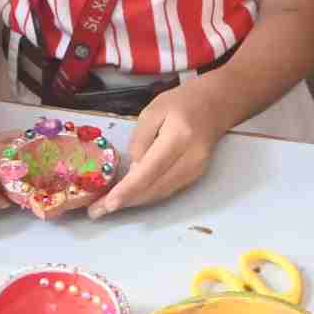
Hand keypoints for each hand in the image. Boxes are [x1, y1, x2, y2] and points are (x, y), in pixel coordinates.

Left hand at [90, 77, 231, 218]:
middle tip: (98, 211)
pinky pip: (167, 190)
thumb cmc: (181, 103)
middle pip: (155, 188)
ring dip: (134, 202)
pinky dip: (146, 195)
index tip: (108, 203)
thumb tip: (133, 170)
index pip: (150, 170)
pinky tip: (129, 196)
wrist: (215, 105)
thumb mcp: (152, 111)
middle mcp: (191, 158)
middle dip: (126, 201)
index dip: (129, 190)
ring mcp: (196, 170)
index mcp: (179, 136)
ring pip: (160, 194)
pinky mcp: (196, 176)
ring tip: (107, 207)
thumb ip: (140, 140)